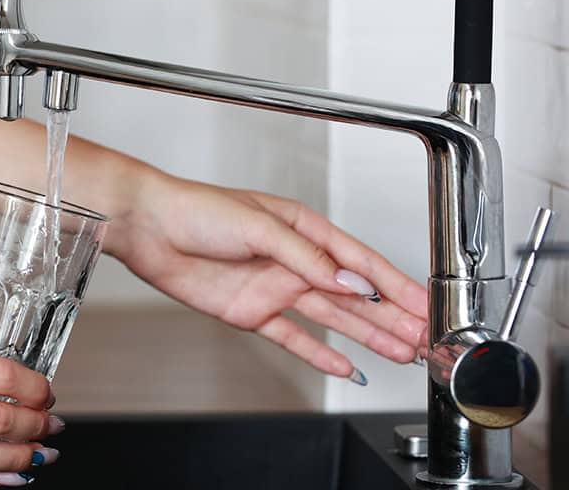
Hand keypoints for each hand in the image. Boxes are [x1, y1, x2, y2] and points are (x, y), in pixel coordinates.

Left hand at [107, 170, 428, 378]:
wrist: (149, 229)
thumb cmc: (196, 210)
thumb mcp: (259, 226)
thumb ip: (307, 258)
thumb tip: (350, 280)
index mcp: (302, 229)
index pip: (359, 261)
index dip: (395, 285)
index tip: (424, 304)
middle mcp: (293, 260)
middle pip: (353, 294)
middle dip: (392, 316)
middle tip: (425, 338)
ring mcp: (274, 288)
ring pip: (332, 318)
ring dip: (368, 336)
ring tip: (402, 352)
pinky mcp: (251, 312)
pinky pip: (294, 336)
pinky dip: (320, 352)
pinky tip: (346, 365)